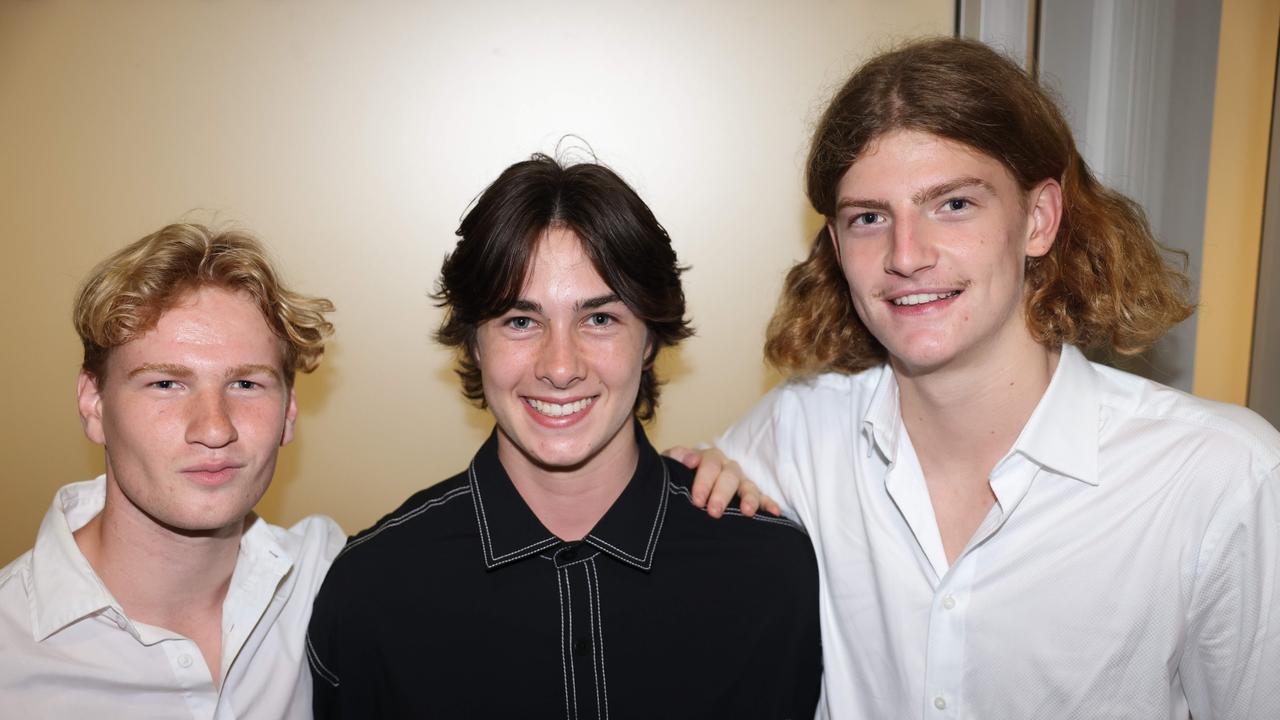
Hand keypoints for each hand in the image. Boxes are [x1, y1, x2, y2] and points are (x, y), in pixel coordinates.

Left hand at [665, 446, 780, 518]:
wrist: (680, 487)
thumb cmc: (677, 478)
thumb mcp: (671, 466)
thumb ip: (675, 458)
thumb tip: (689, 459)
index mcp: (708, 458)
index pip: (709, 465)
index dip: (703, 481)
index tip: (697, 500)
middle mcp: (726, 467)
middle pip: (729, 476)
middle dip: (722, 494)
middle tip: (714, 512)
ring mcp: (740, 481)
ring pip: (748, 485)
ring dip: (749, 498)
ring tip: (747, 511)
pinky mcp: (750, 495)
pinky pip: (763, 497)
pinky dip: (769, 503)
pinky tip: (775, 512)